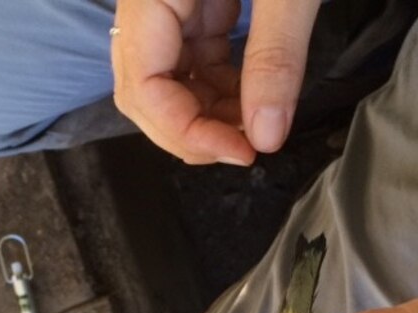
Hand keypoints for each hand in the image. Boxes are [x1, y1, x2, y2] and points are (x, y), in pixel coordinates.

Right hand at [110, 0, 320, 163]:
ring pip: (170, 79)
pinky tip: (253, 99)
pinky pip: (195, 58)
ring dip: (210, 115)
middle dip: (192, 131)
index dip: (186, 132)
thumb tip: (266, 136)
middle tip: (242, 150)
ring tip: (256, 127)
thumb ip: (275, 56)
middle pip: (144, 89)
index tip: (241, 152)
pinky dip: (222, 89)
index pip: (142, 85)